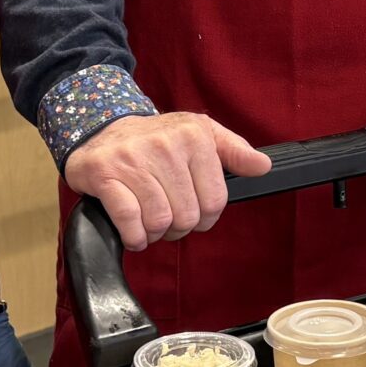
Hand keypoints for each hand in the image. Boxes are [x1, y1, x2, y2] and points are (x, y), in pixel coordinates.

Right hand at [65, 112, 271, 253]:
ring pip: (159, 221)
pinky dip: (134, 236)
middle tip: (168, 217)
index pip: (215, 200)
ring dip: (155, 233)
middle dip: (179, 227)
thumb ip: (234, 151)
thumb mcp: (200, 134)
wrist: (102, 129)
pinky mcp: (104, 174)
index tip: (195, 213)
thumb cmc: (157, 139)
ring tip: (150, 223)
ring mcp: (133, 159)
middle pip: (188, 216)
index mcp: (194, 136)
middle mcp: (165, 145)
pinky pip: (129, 220)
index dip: (206, 218)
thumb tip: (263, 166)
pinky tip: (134, 233)